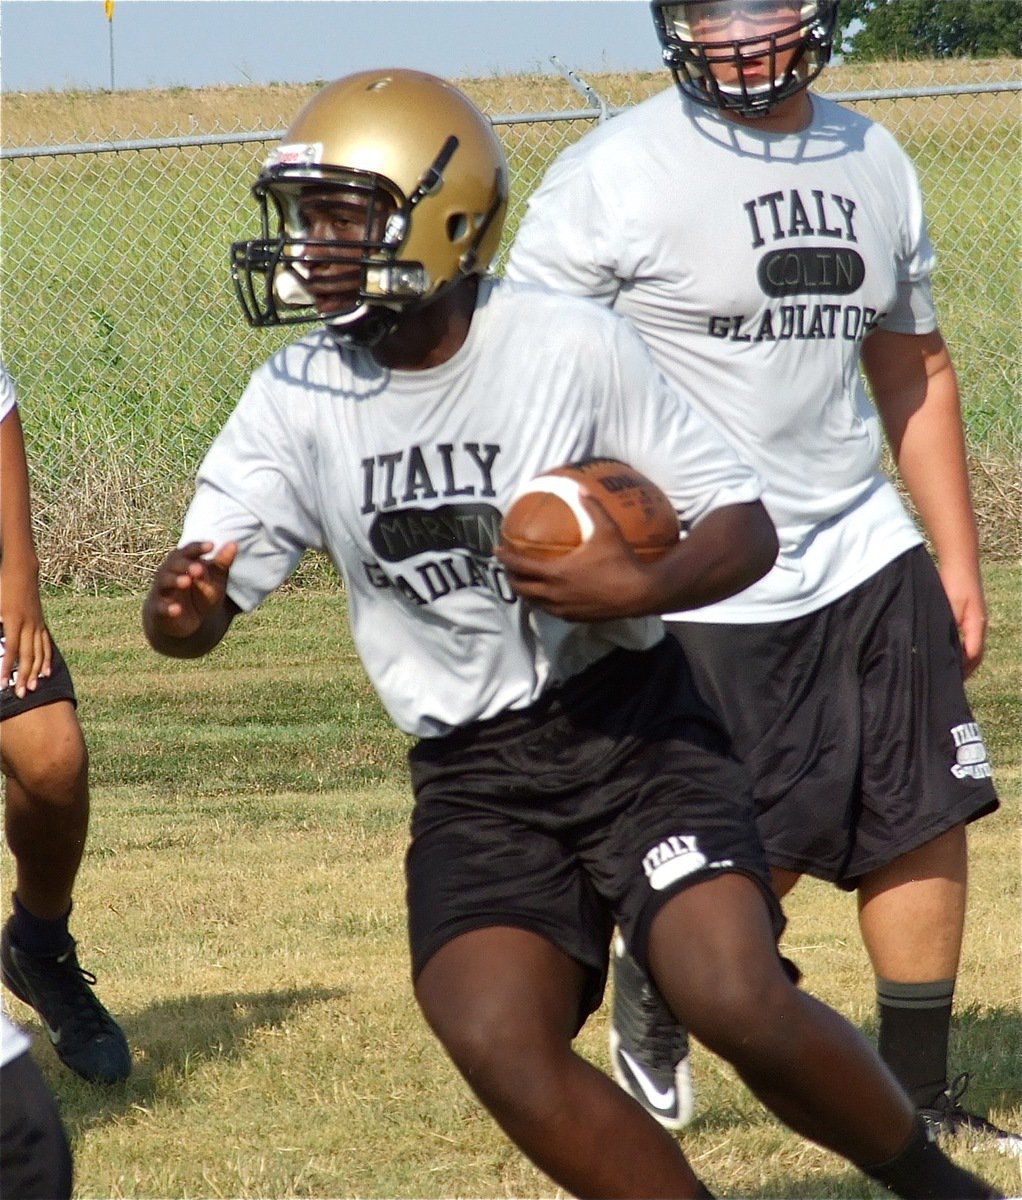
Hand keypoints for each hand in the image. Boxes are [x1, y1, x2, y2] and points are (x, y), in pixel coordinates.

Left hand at [0, 570, 51, 696]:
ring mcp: (37, 625)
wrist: (22, 572)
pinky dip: (46, 659)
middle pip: (27, 655)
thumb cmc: (3, 587)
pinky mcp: (41, 624)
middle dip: (24, 676)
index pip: (10, 650)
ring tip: (34, 687)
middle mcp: (28, 625)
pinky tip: (46, 672)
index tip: (3, 683)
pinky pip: (46, 645)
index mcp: (13, 620)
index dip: (6, 668)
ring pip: (39, 652)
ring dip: (36, 672)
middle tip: (21, 694)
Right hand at [144, 541, 237, 640]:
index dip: (198, 548)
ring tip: (187, 581)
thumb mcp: (214, 580)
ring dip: (175, 580)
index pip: (188, 550)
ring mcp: (162, 591)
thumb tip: (234, 544)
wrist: (184, 620)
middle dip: (186, 565)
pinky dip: (168, 608)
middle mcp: (169, 572)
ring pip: (164, 582)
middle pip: (173, 564)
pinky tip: (177, 609)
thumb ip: (222, 563)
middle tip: (200, 569)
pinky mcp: (158, 609)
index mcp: (183, 562)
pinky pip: (160, 607)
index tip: (211, 546)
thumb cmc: (199, 594)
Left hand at [496, 496, 653, 620]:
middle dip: (510, 577)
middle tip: (508, 567)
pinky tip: (546, 596)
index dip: (506, 558)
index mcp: (558, 572)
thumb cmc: (622, 561)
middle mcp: (556, 593)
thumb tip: (580, 488)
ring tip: (522, 581)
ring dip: (524, 592)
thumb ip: (592, 507)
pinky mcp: (574, 618)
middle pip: (521, 588)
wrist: (640, 593)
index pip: (521, 566)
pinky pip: (550, 611)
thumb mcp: (607, 530)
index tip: (496, 550)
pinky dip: (541, 602)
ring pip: (534, 603)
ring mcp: (564, 608)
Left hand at [939, 561, 986, 678]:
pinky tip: (946, 650)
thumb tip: (949, 649)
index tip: (950, 681)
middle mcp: (978, 625)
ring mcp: (974, 620)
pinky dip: (958, 648)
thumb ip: (950, 627)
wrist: (959, 560)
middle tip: (948, 682)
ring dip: (962, 660)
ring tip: (947, 672)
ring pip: (970, 646)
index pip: (973, 656)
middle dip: (964, 669)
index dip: (963, 670)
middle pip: (974, 655)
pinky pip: (965, 637)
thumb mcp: (950, 606)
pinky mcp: (967, 614)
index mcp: (976, 625)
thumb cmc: (954, 581)